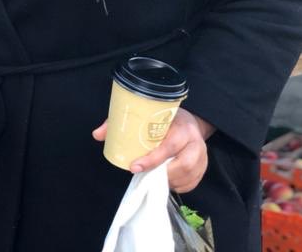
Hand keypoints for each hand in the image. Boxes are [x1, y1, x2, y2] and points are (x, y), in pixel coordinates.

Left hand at [92, 109, 214, 192]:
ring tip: (153, 179)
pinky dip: (179, 185)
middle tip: (142, 175)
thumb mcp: (144, 115)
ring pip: (189, 174)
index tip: (134, 167)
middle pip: (183, 163)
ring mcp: (202, 155)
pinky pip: (193, 182)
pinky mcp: (204, 166)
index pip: (169, 145)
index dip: (152, 159)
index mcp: (181, 126)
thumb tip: (97, 135)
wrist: (188, 121)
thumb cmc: (163, 118)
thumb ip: (120, 124)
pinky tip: (167, 182)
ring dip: (169, 180)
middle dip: (161, 173)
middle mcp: (195, 141)